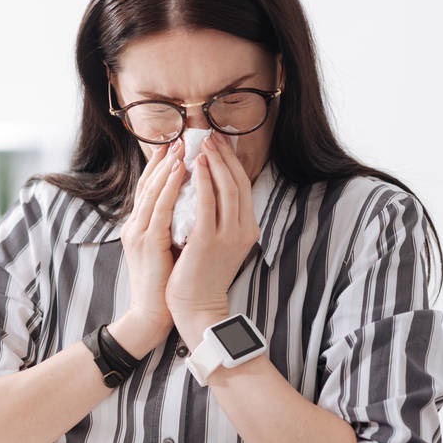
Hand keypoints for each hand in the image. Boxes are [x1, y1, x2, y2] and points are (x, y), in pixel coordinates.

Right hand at [112, 140, 186, 353]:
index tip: (174, 145)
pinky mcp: (147, 242)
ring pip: (153, 191)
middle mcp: (135, 225)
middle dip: (164, 159)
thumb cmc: (165, 284)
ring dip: (167, 166)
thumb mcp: (167, 248)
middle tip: (179, 137)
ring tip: (181, 146)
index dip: (160, 165)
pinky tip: (181, 172)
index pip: (149, 188)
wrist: (152, 314)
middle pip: (147, 183)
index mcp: (139, 226)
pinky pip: (160, 208)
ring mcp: (138, 233)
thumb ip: (173, 226)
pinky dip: (170, 187)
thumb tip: (192, 207)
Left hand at [166, 133, 259, 343]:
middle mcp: (243, 230)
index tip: (220, 143)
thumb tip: (206, 190)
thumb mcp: (217, 243)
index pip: (242, 187)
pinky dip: (203, 182)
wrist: (197, 306)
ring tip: (202, 144)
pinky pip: (207, 204)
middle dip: (224, 156)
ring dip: (214, 163)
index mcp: (247, 229)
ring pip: (226, 189)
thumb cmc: (200, 275)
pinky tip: (195, 167)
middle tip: (210, 136)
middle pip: (237, 183)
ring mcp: (228, 236)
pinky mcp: (209, 241)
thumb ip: (217, 219)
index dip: (232, 163)